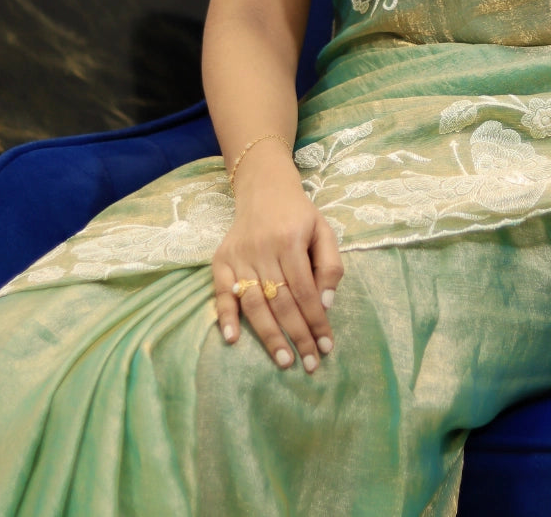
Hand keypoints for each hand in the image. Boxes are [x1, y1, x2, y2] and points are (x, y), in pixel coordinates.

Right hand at [212, 155, 343, 370]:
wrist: (264, 188)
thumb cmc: (298, 214)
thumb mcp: (323, 230)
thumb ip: (330, 265)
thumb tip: (326, 304)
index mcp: (291, 240)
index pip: (305, 291)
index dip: (316, 320)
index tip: (326, 346)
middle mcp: (263, 250)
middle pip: (281, 301)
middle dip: (297, 335)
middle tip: (310, 364)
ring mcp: (239, 256)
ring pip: (254, 302)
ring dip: (268, 335)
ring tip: (283, 360)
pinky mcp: (220, 260)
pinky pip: (221, 292)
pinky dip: (225, 315)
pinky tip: (232, 338)